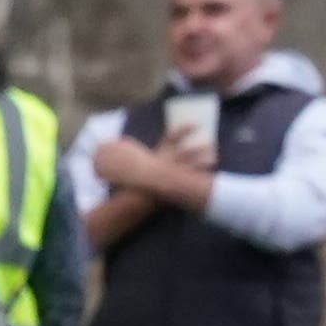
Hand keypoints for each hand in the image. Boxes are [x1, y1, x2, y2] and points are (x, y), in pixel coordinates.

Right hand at [91, 132, 216, 206]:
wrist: (131, 201)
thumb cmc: (126, 182)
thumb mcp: (122, 164)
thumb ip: (120, 149)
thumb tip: (111, 140)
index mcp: (156, 157)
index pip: (171, 139)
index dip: (182, 131)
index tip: (193, 124)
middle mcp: (166, 165)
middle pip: (187, 153)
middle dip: (199, 148)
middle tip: (212, 142)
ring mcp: (172, 178)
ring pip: (192, 167)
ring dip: (204, 162)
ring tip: (214, 158)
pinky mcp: (175, 190)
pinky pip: (191, 183)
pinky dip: (201, 180)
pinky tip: (210, 178)